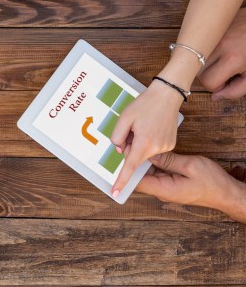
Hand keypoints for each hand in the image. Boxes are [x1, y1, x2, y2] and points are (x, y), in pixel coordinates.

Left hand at [110, 80, 182, 195]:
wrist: (168, 94)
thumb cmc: (144, 104)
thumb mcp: (124, 119)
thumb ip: (117, 137)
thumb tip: (120, 151)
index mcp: (144, 143)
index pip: (130, 166)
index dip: (122, 180)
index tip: (115, 193)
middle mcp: (157, 148)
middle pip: (135, 157)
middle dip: (130, 147)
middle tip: (133, 129)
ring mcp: (166, 146)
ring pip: (143, 152)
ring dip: (138, 143)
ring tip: (143, 125)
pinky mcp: (170, 143)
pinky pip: (152, 148)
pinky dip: (147, 141)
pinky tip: (150, 126)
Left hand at [138, 152, 244, 214]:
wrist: (226, 193)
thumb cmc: (212, 182)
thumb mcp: (190, 166)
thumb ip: (168, 160)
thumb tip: (150, 154)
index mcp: (164, 190)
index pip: (137, 182)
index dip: (128, 169)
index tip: (124, 155)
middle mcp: (162, 191)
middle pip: (140, 178)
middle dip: (135, 162)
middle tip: (131, 145)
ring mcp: (166, 188)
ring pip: (149, 174)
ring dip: (145, 162)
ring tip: (141, 145)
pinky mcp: (171, 184)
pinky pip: (158, 174)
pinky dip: (155, 164)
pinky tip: (155, 152)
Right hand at [199, 7, 245, 99]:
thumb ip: (236, 90)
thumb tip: (216, 96)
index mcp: (232, 59)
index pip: (208, 82)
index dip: (218, 86)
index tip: (229, 80)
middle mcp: (220, 45)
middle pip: (199, 71)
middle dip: (210, 75)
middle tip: (227, 71)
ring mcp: (215, 34)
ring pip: (197, 58)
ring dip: (207, 64)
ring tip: (224, 59)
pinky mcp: (214, 27)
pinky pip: (202, 45)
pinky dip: (208, 51)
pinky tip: (223, 48)